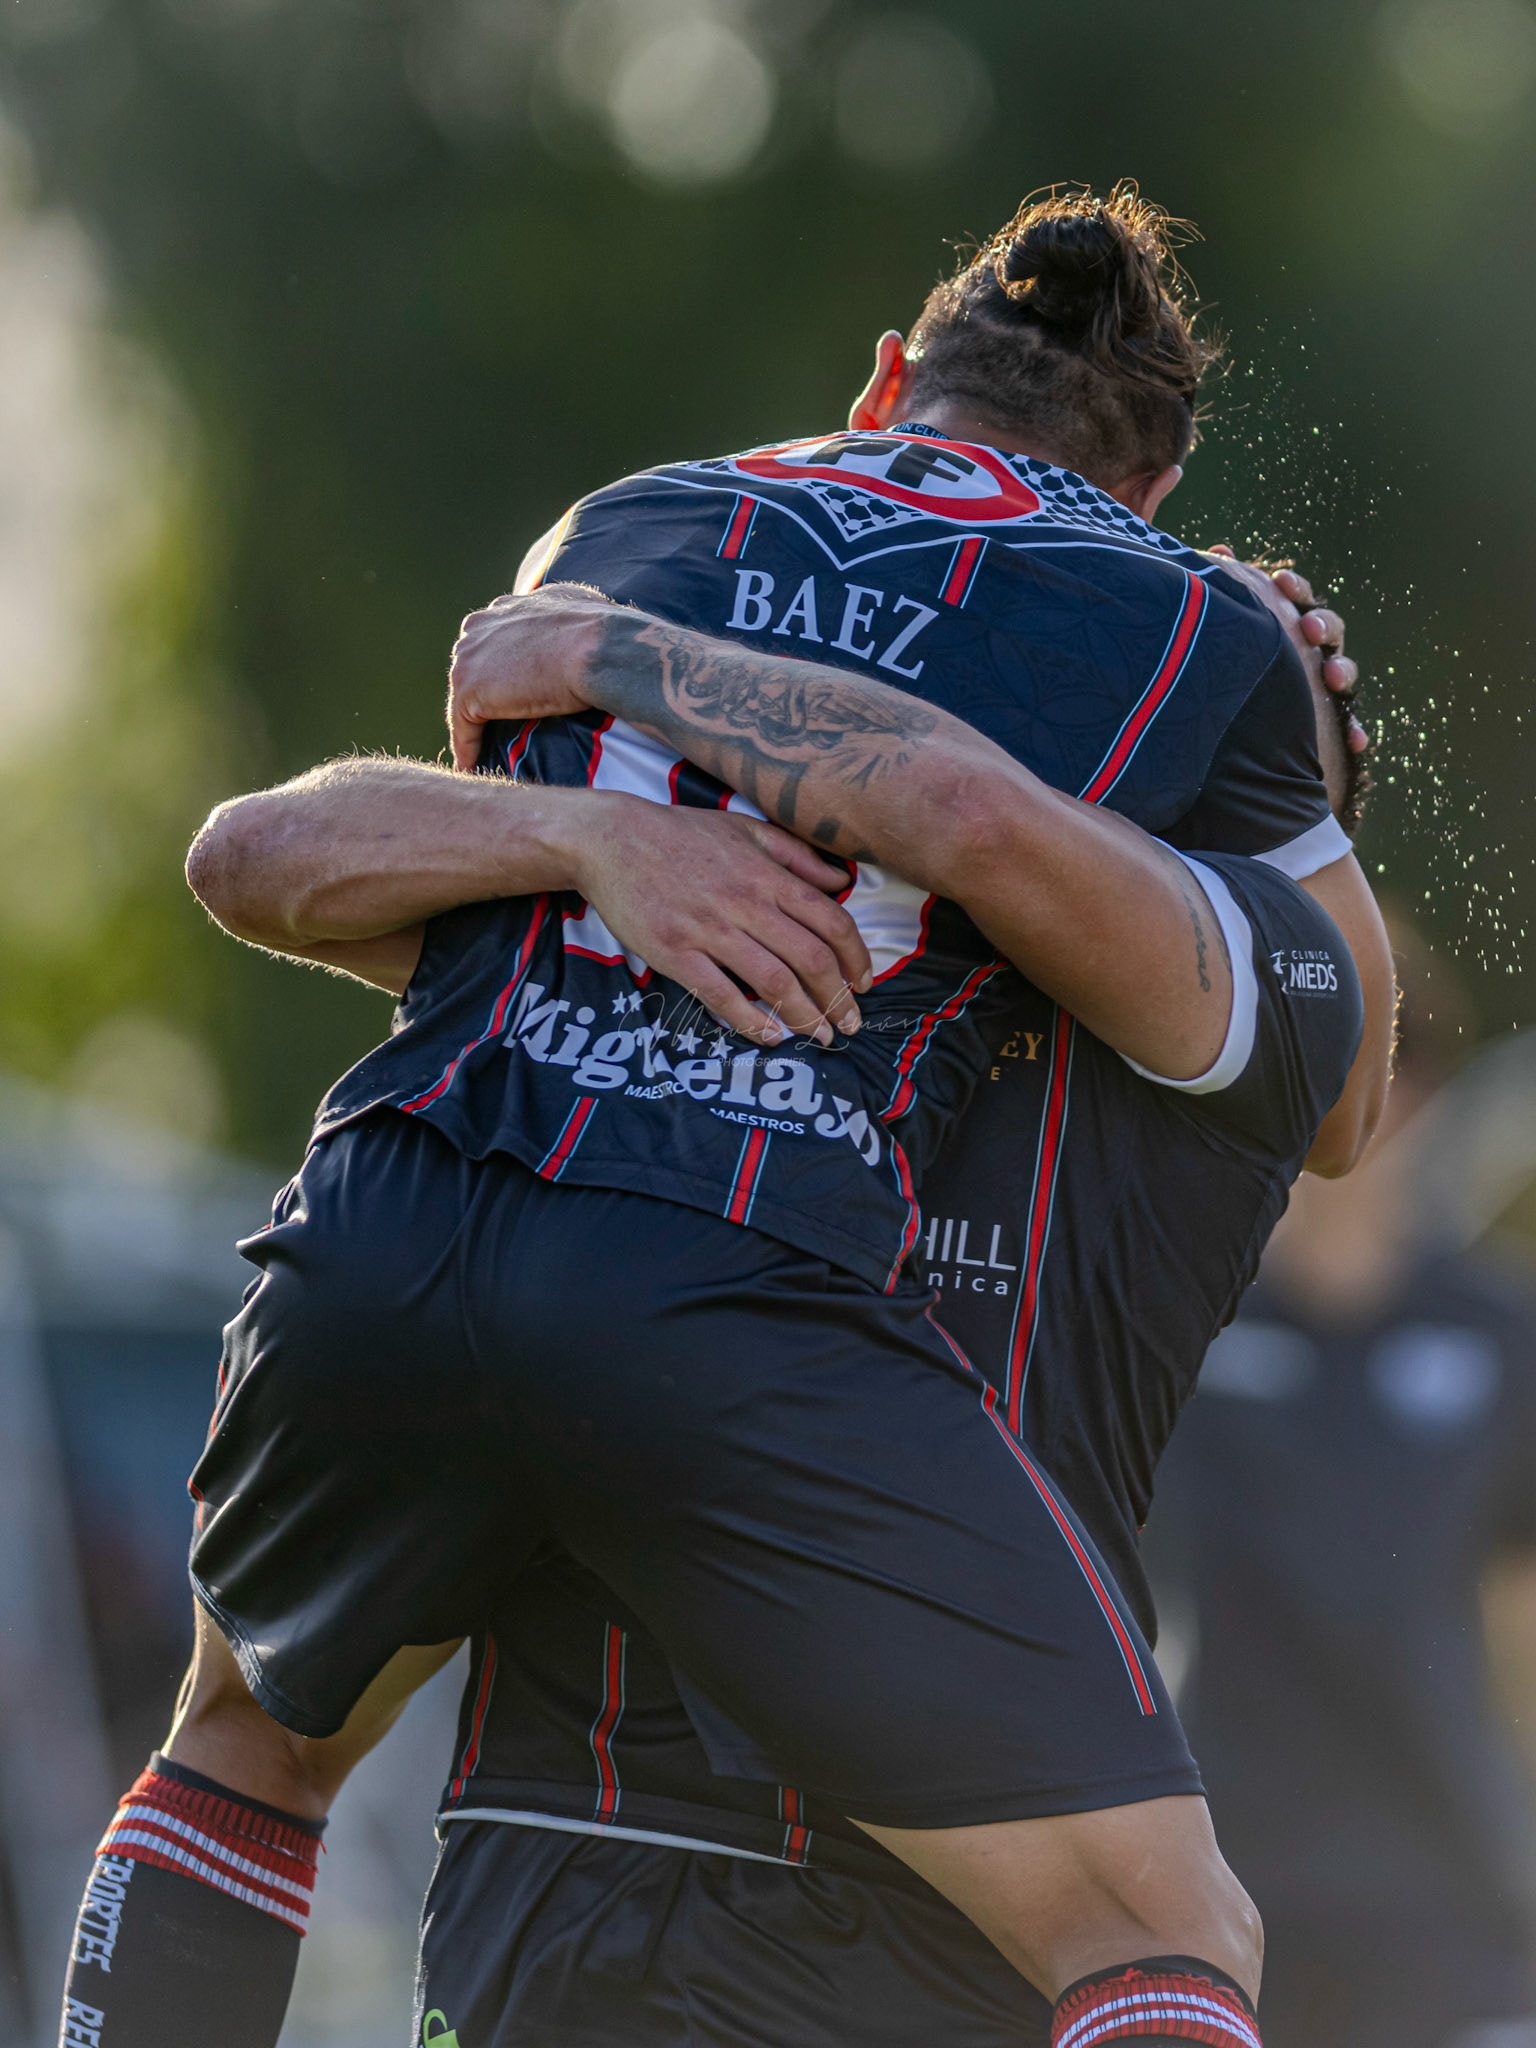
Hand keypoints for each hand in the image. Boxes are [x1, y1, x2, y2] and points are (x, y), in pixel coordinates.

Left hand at [447, 584, 617, 770]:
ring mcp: (470, 658)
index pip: (491, 644)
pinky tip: (473, 771)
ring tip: (482, 757)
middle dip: (482, 698)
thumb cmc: (602, 634)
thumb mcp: (579, 607)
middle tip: (496, 731)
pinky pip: (463, 729)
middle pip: (472, 670)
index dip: (500, 672)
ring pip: (465, 701)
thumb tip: (573, 626)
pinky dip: (468, 751)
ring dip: (474, 728)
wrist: (598, 650)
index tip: (510, 697)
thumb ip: (560, 614)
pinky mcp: (469, 690)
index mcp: (505, 608)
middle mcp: (480, 626)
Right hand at [571, 794, 872, 1045]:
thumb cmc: (679, 833)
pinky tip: (771, 1037)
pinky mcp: (674, 952)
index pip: (830, 921)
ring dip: (805, 1016)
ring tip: (821, 1036)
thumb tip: (843, 881)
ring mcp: (708, 930)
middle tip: (851, 1023)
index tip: (864, 982)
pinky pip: (721, 994)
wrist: (609, 839)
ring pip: (773, 981)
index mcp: (766, 874)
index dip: (856, 957)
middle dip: (838, 997)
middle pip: (810, 958)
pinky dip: (751, 1021)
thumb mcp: (745, 829)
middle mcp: (745, 903)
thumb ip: (797, 856)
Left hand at [1206, 548, 1368, 759]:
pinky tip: (1356, 742)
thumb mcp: (1219, 629)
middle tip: (1308, 629)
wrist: (1214, 728)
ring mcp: (1319, 685)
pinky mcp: (1325, 724)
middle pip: (1327, 629)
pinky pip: (1346, 728)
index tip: (1280, 583)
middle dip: (1322, 625)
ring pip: (1341, 672)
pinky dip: (1354, 733)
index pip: (1296, 599)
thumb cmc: (1221, 665)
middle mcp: (1307, 651)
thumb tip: (1220, 550)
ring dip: (1342, 671)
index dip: (1293, 589)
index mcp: (1283, 624)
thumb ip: (1224, 591)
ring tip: (1333, 678)